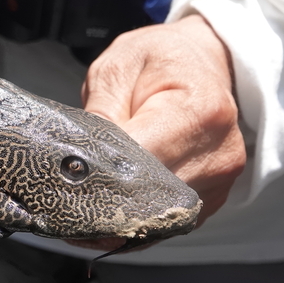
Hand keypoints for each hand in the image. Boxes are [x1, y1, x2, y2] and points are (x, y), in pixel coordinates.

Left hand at [73, 14, 245, 249]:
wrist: (200, 63)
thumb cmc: (158, 61)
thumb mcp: (117, 68)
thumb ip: (101, 114)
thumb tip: (79, 160)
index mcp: (199, 111)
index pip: (141, 160)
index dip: (99, 171)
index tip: (65, 173)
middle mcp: (219, 153)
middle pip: (149, 196)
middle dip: (104, 196)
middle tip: (63, 194)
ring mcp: (220, 182)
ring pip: (156, 216)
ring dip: (119, 211)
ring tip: (87, 195)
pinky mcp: (213, 200)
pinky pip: (166, 221)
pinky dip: (136, 217)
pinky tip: (113, 201)